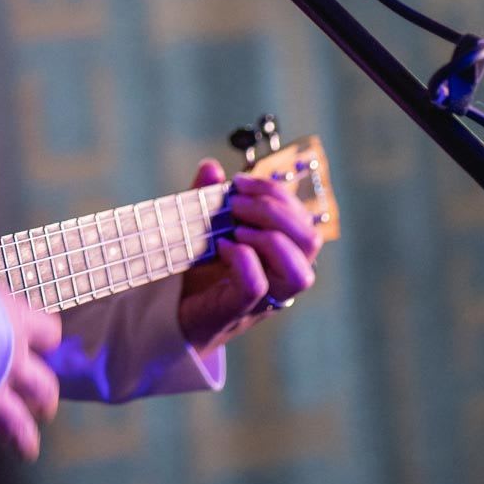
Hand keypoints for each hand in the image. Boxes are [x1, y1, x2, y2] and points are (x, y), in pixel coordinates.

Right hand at [0, 231, 60, 465]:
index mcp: (14, 322)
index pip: (47, 330)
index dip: (46, 334)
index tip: (47, 338)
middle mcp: (9, 362)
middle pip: (41, 384)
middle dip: (45, 395)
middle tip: (47, 405)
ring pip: (17, 422)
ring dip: (23, 436)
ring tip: (29, 449)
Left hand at [176, 160, 321, 355]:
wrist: (173, 315)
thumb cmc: (197, 272)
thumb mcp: (202, 226)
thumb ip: (207, 197)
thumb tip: (211, 168)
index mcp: (282, 253)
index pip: (303, 219)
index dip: (277, 193)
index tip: (239, 182)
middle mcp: (282, 277)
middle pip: (311, 241)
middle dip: (275, 210)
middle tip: (236, 202)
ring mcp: (264, 298)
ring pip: (300, 273)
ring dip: (269, 237)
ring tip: (235, 226)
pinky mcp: (238, 310)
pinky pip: (257, 286)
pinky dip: (242, 258)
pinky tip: (221, 246)